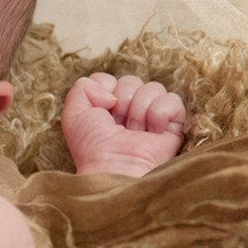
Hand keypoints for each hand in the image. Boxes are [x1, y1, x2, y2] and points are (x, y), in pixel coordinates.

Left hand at [61, 73, 185, 176]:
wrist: (114, 167)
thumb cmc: (92, 145)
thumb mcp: (74, 112)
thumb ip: (84, 85)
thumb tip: (113, 92)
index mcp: (107, 108)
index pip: (109, 80)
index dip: (105, 90)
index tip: (101, 110)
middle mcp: (130, 111)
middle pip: (132, 81)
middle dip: (123, 100)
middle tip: (119, 123)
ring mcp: (152, 118)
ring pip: (153, 87)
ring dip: (140, 109)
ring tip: (135, 130)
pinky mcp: (173, 126)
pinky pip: (173, 100)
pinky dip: (160, 112)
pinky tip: (153, 130)